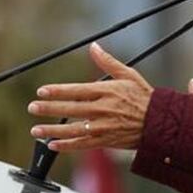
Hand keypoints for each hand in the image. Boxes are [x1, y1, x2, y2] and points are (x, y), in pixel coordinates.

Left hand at [28, 42, 153, 151]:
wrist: (159, 123)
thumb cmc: (144, 97)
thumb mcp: (128, 74)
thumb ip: (108, 62)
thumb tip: (94, 47)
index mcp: (106, 91)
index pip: (76, 90)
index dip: (57, 91)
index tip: (42, 91)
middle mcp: (102, 110)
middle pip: (70, 109)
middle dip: (49, 108)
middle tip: (32, 107)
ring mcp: (103, 127)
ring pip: (72, 129)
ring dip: (52, 130)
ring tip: (35, 129)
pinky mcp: (105, 141)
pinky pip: (82, 145)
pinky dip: (67, 145)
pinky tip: (53, 145)